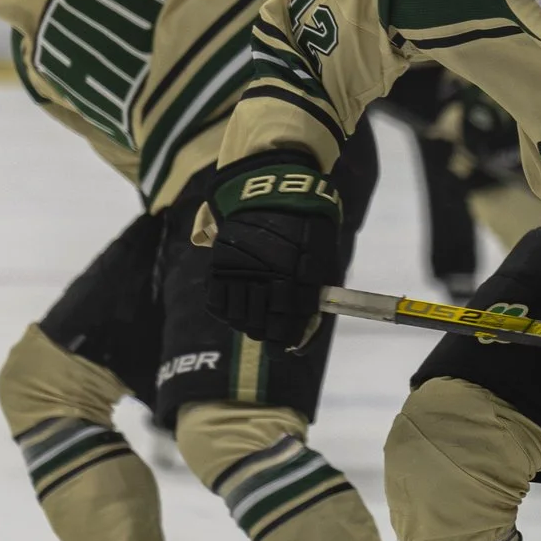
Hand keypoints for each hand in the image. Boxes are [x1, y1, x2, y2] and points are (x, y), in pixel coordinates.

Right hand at [202, 153, 344, 347]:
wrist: (273, 191)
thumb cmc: (308, 228)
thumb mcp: (322, 262)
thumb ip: (313, 301)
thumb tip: (303, 340)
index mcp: (297, 282)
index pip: (286, 329)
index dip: (284, 343)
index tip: (283, 349)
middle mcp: (265, 279)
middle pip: (259, 328)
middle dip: (267, 332)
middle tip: (270, 328)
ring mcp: (240, 273)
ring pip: (238, 318)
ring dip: (247, 321)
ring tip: (255, 312)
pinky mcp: (219, 265)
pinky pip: (217, 302)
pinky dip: (227, 309)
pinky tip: (238, 303)